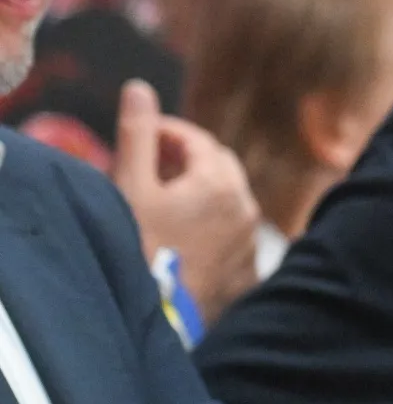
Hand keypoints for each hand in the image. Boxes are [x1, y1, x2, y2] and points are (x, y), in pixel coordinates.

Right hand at [111, 78, 260, 325]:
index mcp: (220, 182)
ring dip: (202, 192)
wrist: (160, 316)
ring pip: (230, 202)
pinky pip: (234, 236)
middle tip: (152, 165)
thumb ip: (137, 133)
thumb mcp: (130, 184)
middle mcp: (246, 208)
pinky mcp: (248, 272)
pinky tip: (186, 235)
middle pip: (220, 168)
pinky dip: (213, 225)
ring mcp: (251, 242)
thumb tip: (140, 87)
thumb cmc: (140, 246)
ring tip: (164, 201)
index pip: (199, 141)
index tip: (144, 137)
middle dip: (188, 159)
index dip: (169, 133)